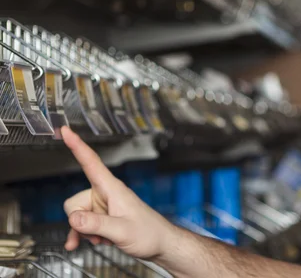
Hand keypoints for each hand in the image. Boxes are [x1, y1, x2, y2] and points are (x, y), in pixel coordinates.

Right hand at [62, 126, 174, 258]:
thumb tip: (74, 218)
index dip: (77, 145)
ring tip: (104, 237)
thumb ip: (96, 224)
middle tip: (101, 231)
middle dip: (80, 220)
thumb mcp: (122, 230)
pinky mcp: (102, 218)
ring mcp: (103, 206)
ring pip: (77, 216)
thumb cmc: (149, 233)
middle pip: (74, 202)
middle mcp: (105, 194)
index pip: (91, 162)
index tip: (65, 131)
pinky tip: (84, 243)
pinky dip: (82, 234)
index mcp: (112, 188)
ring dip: (85, 230)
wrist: (160, 244)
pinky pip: (81, 224)